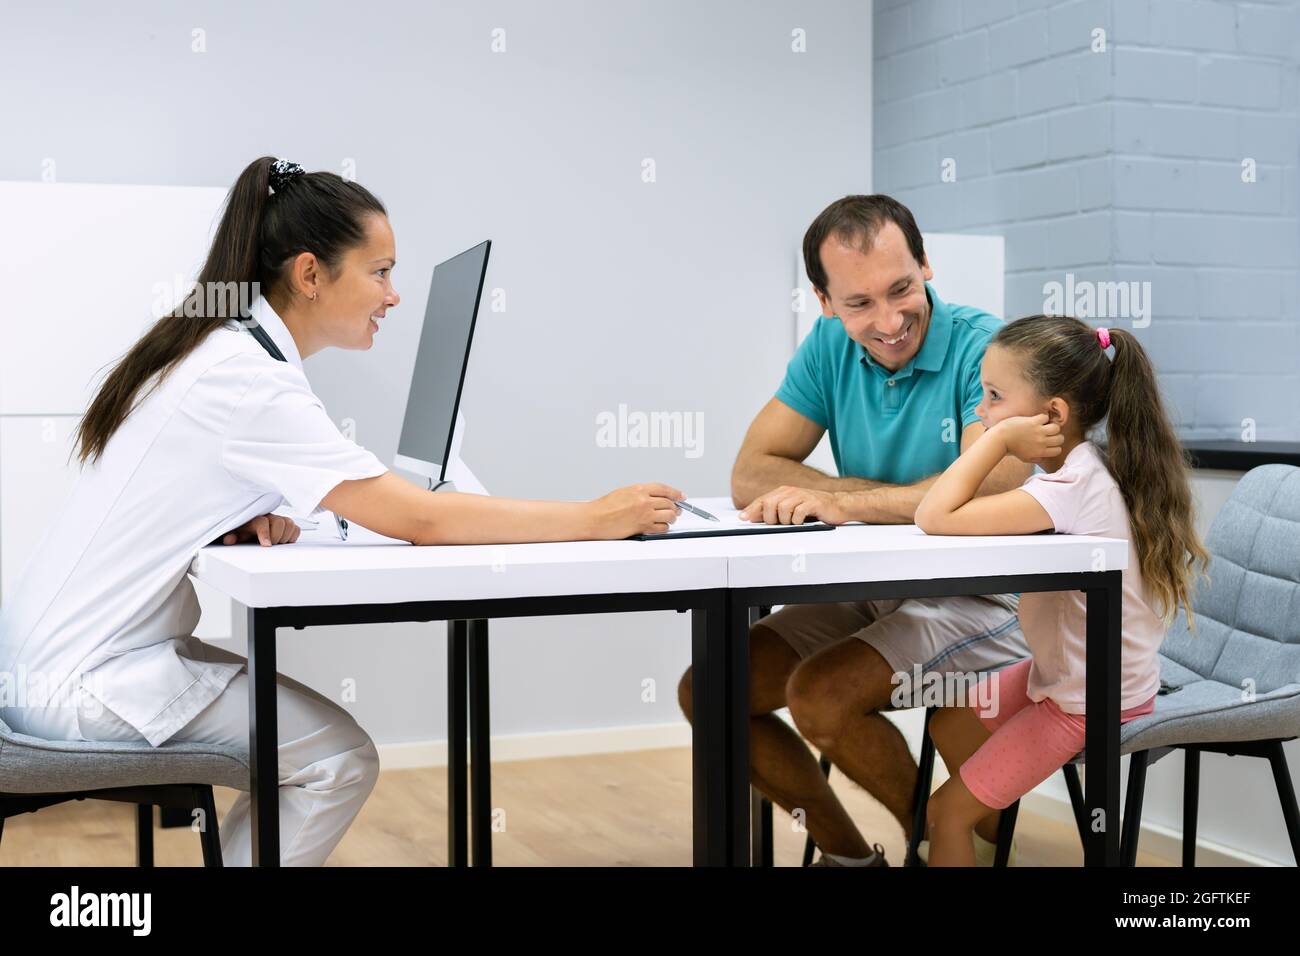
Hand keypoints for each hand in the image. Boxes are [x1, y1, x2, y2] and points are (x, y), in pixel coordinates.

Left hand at [214, 513, 301, 546]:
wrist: (248, 525)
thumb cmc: (243, 530)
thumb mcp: (235, 533)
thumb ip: (232, 536)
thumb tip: (229, 539)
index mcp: (255, 518)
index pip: (262, 522)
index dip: (265, 534)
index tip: (267, 545)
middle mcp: (269, 517)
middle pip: (279, 521)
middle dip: (277, 536)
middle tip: (272, 545)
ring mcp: (279, 520)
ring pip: (289, 523)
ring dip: (286, 535)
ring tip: (278, 543)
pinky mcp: (287, 524)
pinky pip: (296, 527)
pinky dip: (293, 535)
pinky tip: (285, 541)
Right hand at [587, 482, 683, 537]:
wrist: (596, 518)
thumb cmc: (605, 507)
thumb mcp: (625, 492)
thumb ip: (641, 494)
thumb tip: (654, 498)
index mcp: (640, 489)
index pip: (664, 489)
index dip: (676, 493)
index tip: (681, 496)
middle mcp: (644, 500)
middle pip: (669, 503)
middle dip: (675, 507)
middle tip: (677, 510)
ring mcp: (645, 514)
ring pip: (669, 515)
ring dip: (671, 517)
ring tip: (670, 518)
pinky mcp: (643, 527)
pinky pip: (662, 528)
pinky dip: (664, 527)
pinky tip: (661, 526)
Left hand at [739, 486, 853, 524]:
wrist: (838, 506)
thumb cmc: (814, 509)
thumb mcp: (791, 509)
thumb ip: (773, 511)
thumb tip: (753, 517)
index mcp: (783, 492)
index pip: (762, 500)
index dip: (751, 510)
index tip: (743, 518)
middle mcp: (791, 492)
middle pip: (770, 504)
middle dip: (771, 518)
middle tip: (779, 523)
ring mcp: (802, 496)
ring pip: (782, 509)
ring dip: (786, 521)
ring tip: (794, 522)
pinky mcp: (813, 502)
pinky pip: (798, 514)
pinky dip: (798, 520)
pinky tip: (802, 521)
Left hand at [994, 414, 1063, 462]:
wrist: (1001, 438)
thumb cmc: (1012, 448)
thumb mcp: (1024, 458)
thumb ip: (1036, 459)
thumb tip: (1044, 457)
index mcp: (1040, 452)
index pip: (1058, 450)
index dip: (1055, 446)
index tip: (1050, 443)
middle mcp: (1041, 442)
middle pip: (1060, 439)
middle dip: (1056, 436)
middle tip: (1049, 434)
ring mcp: (1038, 431)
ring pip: (1056, 428)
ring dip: (1052, 426)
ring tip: (1045, 426)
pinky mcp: (1033, 422)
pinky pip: (1045, 417)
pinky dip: (1042, 418)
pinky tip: (1037, 420)